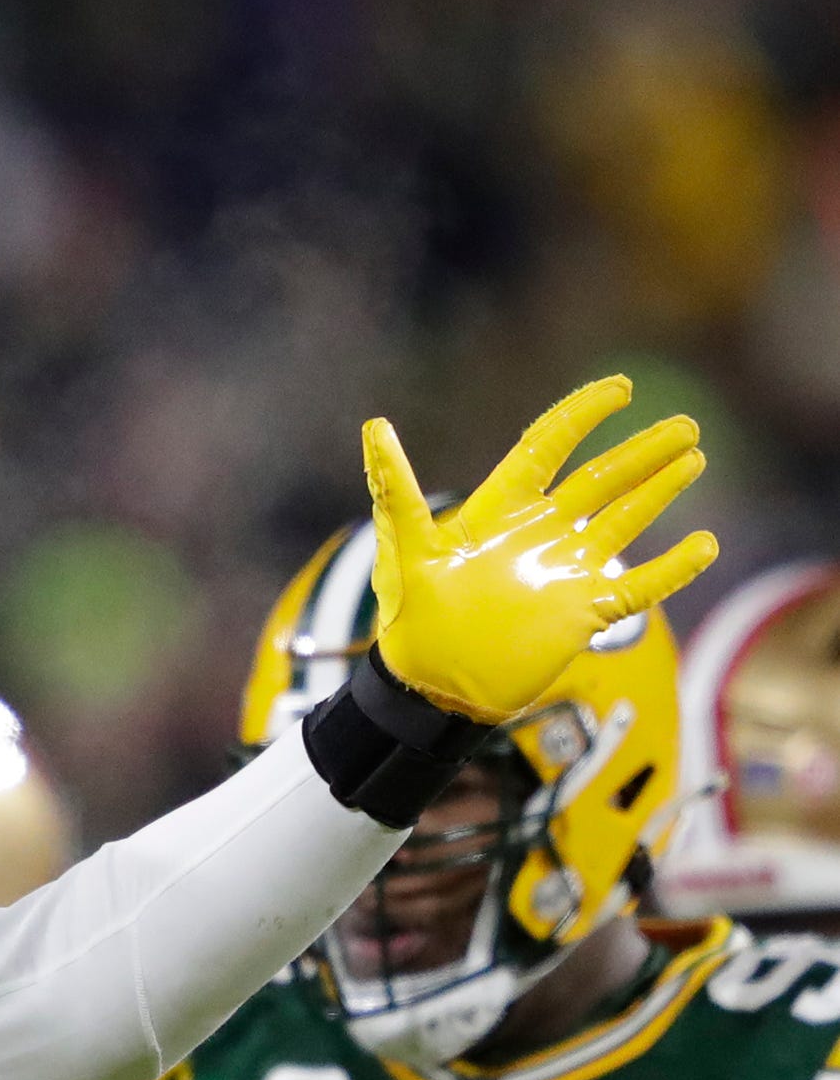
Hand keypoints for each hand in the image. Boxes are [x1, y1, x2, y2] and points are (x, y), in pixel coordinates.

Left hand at [362, 375, 715, 726]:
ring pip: (624, 520)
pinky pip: (640, 587)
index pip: (547, 448)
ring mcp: (565, 571)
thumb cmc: (411, 623)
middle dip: (642, 452)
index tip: (621, 389)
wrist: (430, 691)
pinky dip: (673, 569)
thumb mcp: (405, 552)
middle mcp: (538, 534)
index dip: (582, 415)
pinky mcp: (584, 611)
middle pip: (600, 479)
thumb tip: (375, 427)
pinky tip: (704, 545)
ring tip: (694, 458)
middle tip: (685, 426)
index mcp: (499, 512)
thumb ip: (395, 490)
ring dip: (659, 491)